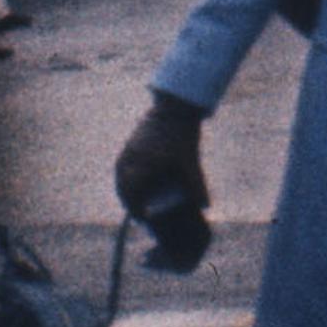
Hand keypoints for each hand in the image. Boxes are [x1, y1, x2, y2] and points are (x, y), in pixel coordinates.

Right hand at [113, 94, 208, 227]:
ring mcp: (127, 151)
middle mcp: (130, 160)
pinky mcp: (129, 144)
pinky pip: (123, 166)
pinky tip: (136, 181)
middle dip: (130, 203)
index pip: (132, 196)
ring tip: (137, 200)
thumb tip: (205, 206)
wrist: (175, 107)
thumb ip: (196, 185)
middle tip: (140, 213)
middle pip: (124, 189)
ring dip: (127, 190)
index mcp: (142, 167)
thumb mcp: (190, 162)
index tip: (143, 219)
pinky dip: (127, 178)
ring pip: (121, 177)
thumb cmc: (183, 135)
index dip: (136, 210)